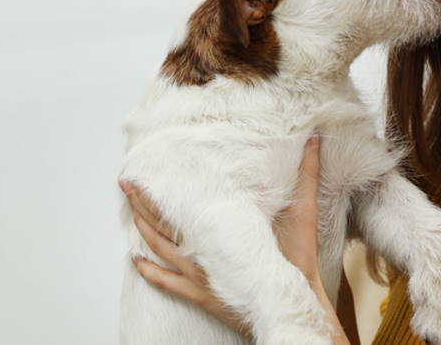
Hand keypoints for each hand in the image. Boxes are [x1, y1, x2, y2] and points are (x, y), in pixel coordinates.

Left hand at [121, 134, 352, 342]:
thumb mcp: (303, 210)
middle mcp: (202, 248)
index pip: (179, 203)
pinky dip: (149, 271)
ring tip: (129, 212)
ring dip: (141, 229)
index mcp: (219, 228)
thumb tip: (314, 139)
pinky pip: (166, 282)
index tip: (143, 171)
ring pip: (159, 248)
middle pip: (162, 222)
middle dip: (142, 202)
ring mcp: (197, 273)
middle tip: (125, 184)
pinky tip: (136, 262)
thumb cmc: (295, 258)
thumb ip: (308, 173)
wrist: (290, 300)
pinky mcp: (199, 294)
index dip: (158, 188)